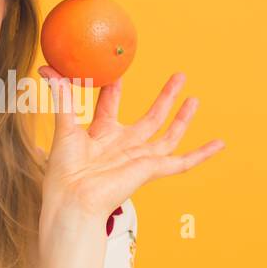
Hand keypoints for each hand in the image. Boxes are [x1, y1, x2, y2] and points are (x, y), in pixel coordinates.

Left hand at [37, 66, 224, 222]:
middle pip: (149, 117)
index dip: (114, 88)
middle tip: (179, 76)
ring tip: (195, 98)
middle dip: (165, 96)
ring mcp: (139, 159)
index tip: (117, 71)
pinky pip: (182, 163)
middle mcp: (123, 146)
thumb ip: (62, 96)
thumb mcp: (65, 126)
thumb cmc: (64, 172)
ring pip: (168, 135)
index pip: (110, 106)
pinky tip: (219, 144)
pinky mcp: (151, 170)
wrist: (74, 200)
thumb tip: (47, 67)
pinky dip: (202, 154)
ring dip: (183, 117)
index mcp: (100, 136)